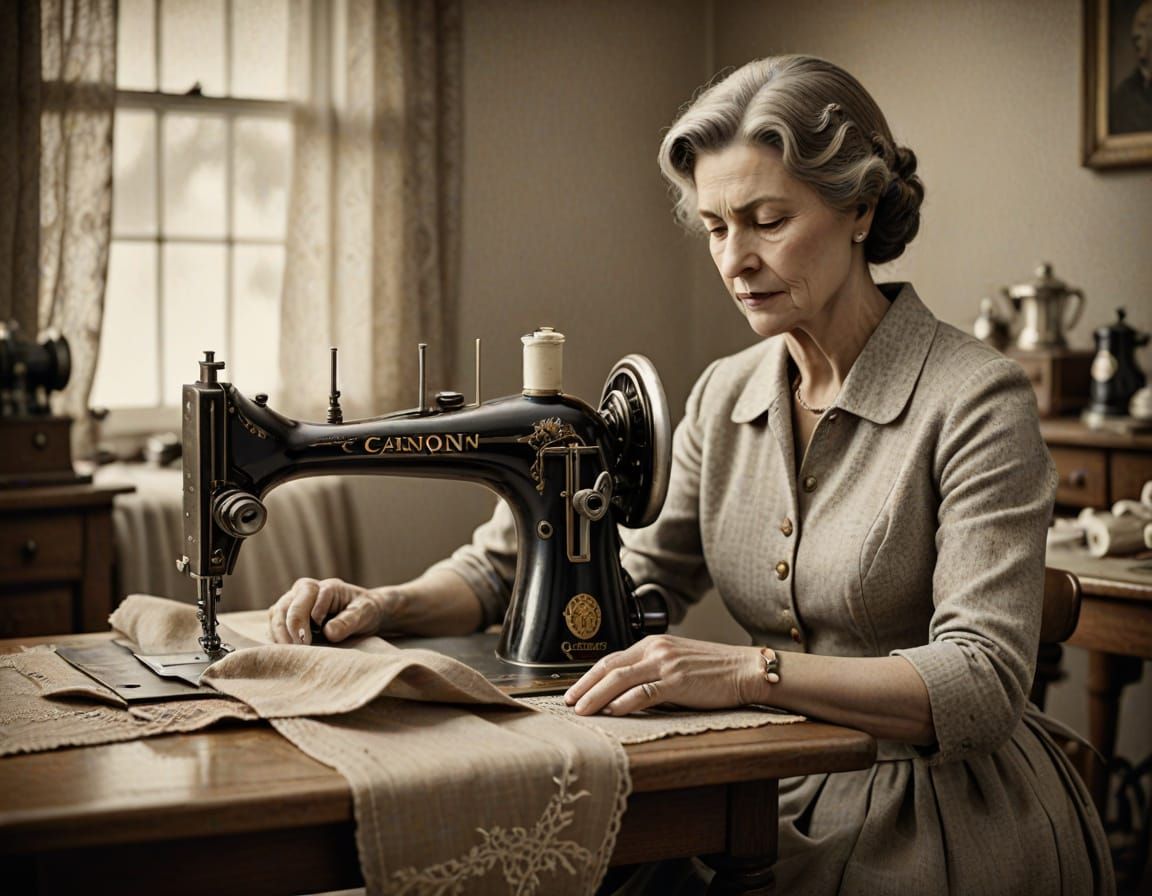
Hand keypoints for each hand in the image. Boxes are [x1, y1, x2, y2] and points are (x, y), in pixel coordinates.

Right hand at [268, 577, 396, 644]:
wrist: (363, 613)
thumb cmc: (364, 611)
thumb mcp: (365, 613)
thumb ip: (348, 621)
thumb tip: (328, 632)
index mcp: (327, 587)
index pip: (309, 598)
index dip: (306, 620)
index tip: (308, 642)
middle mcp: (307, 589)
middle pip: (288, 604)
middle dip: (290, 627)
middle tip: (296, 649)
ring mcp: (295, 600)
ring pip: (277, 612)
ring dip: (279, 632)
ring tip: (287, 652)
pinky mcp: (289, 613)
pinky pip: (275, 621)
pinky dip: (276, 634)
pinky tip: (282, 650)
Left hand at [563, 635, 763, 715]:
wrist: (746, 669)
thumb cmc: (715, 670)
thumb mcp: (678, 662)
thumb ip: (653, 670)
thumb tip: (625, 691)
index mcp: (653, 643)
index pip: (612, 659)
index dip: (589, 676)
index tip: (574, 691)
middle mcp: (656, 650)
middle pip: (609, 667)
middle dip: (584, 686)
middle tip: (568, 702)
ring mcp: (666, 664)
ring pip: (620, 679)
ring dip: (596, 696)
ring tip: (581, 710)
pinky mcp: (678, 681)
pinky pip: (644, 692)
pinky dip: (624, 702)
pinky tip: (612, 711)